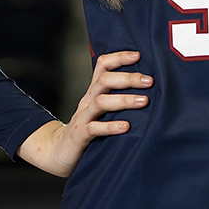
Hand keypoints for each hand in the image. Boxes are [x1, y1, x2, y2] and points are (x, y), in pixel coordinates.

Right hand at [15, 50, 150, 177]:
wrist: (59, 152)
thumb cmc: (88, 130)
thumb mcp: (101, 111)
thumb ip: (117, 99)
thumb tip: (148, 90)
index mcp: (93, 92)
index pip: (103, 66)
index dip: (119, 57)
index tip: (138, 55)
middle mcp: (87, 101)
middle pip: (104, 80)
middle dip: (128, 78)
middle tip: (149, 81)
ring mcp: (82, 118)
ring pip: (100, 102)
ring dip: (123, 100)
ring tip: (144, 101)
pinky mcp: (79, 135)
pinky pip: (93, 128)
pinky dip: (110, 126)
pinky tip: (126, 126)